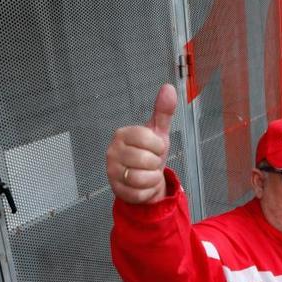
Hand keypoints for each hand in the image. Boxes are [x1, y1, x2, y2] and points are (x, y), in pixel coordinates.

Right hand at [106, 84, 176, 203]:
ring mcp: (112, 171)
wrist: (145, 180)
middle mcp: (112, 151)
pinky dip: (147, 191)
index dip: (158, 147)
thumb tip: (169, 87)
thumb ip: (164, 111)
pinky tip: (144, 185)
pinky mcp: (115, 189)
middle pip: (146, 160)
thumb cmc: (150, 153)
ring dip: (152, 178)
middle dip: (155, 164)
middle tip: (150, 163)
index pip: (148, 139)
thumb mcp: (158, 132)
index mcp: (122, 134)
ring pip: (141, 178)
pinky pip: (138, 193)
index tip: (155, 148)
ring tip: (148, 173)